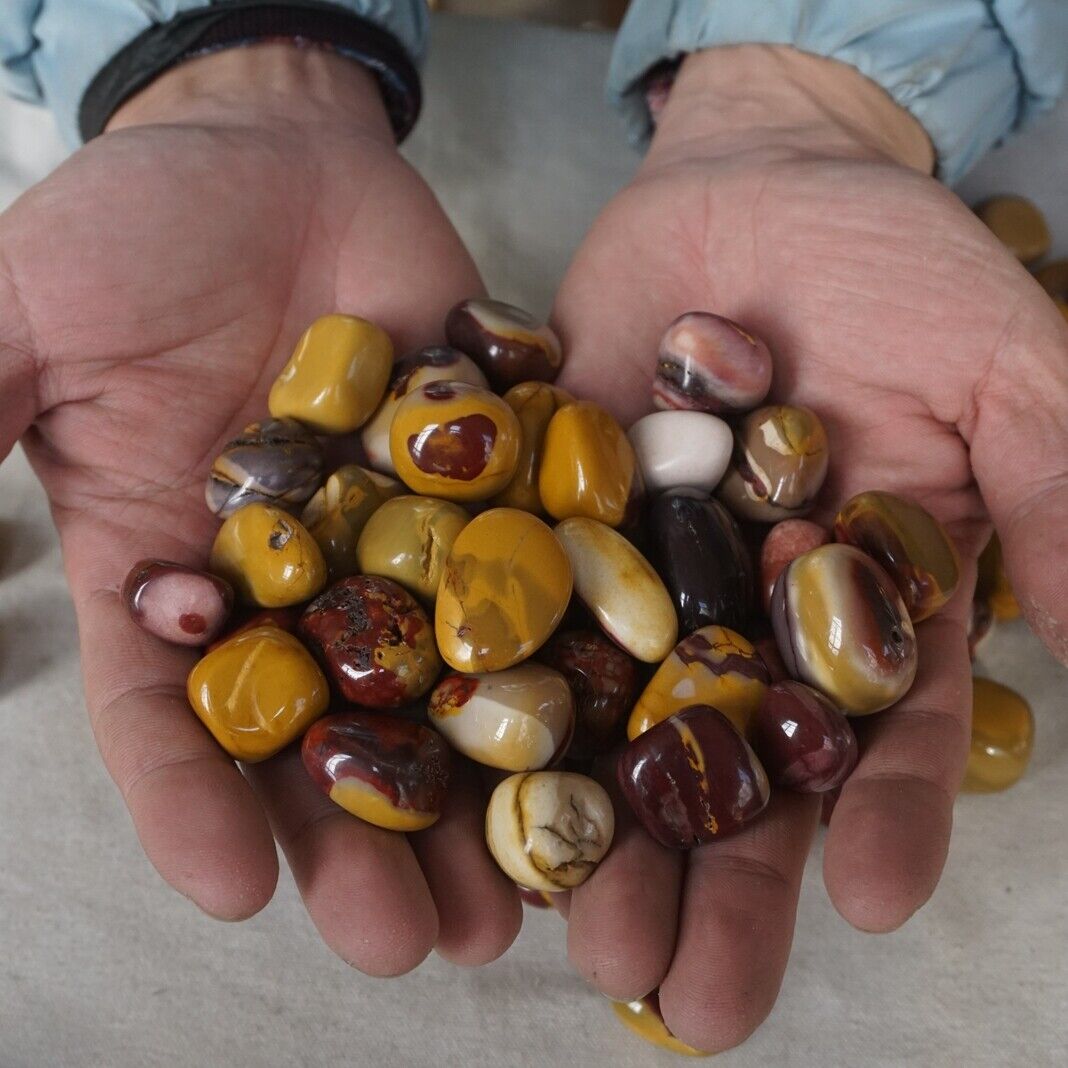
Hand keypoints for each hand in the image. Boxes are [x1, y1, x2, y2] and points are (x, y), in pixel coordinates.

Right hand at [0, 44, 519, 973]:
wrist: (282, 151)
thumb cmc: (143, 225)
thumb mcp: (29, 318)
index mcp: (179, 567)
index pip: (173, 712)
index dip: (193, 801)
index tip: (231, 886)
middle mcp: (302, 580)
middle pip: (332, 734)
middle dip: (365, 837)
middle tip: (413, 942)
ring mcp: (411, 537)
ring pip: (446, 686)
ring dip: (480, 789)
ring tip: (520, 900)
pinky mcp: (500, 480)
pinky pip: (539, 569)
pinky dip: (571, 647)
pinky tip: (606, 733)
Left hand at [552, 45, 1067, 1050]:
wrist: (755, 182)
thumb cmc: (897, 265)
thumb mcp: (1006, 368)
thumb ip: (1054, 493)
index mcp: (863, 600)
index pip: (883, 732)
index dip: (883, 816)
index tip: (875, 903)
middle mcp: (745, 615)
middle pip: (733, 767)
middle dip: (714, 878)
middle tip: (678, 994)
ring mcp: (638, 577)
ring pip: (614, 726)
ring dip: (595, 829)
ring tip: (571, 934)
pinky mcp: (547, 525)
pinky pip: (519, 618)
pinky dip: (494, 696)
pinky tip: (468, 788)